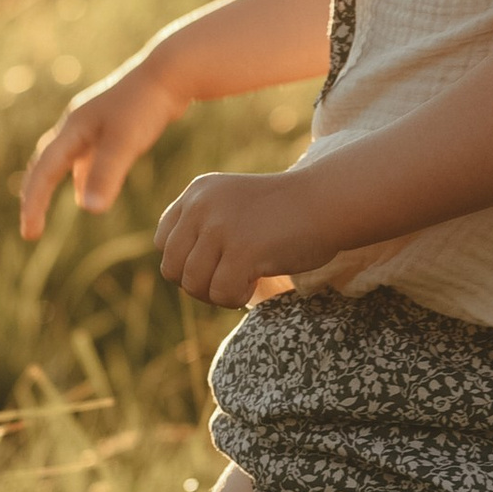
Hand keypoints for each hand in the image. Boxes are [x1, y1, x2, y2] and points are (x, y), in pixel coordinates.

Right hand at [19, 59, 177, 240]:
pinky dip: (82, 175)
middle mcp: (76, 124)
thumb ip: (106, 175)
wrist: (170, 72)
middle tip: (30, 223)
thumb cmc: (146, 105)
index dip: (33, 204)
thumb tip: (87, 210)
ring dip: (55, 183)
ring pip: (65, 159)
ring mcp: (93, 123)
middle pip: (45, 163)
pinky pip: (86, 155)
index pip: (43, 172)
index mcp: (72, 128)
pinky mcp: (111, 124)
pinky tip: (92, 187)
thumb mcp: (125, 143)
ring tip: (49, 206)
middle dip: (34, 194)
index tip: (30, 234)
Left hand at [154, 168, 332, 306]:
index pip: (164, 242)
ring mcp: (221, 227)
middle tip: (230, 280)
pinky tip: (256, 283)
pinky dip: (237, 299)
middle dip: (199, 284)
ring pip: (193, 285)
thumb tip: (175, 274)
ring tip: (244, 281)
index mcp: (198, 192)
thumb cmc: (286, 212)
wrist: (328, 201)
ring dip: (218, 294)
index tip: (218, 263)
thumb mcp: (233, 206)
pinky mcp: (242, 250)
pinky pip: (221, 294)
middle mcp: (202, 206)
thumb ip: (203, 227)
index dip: (187, 263)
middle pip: (173, 268)